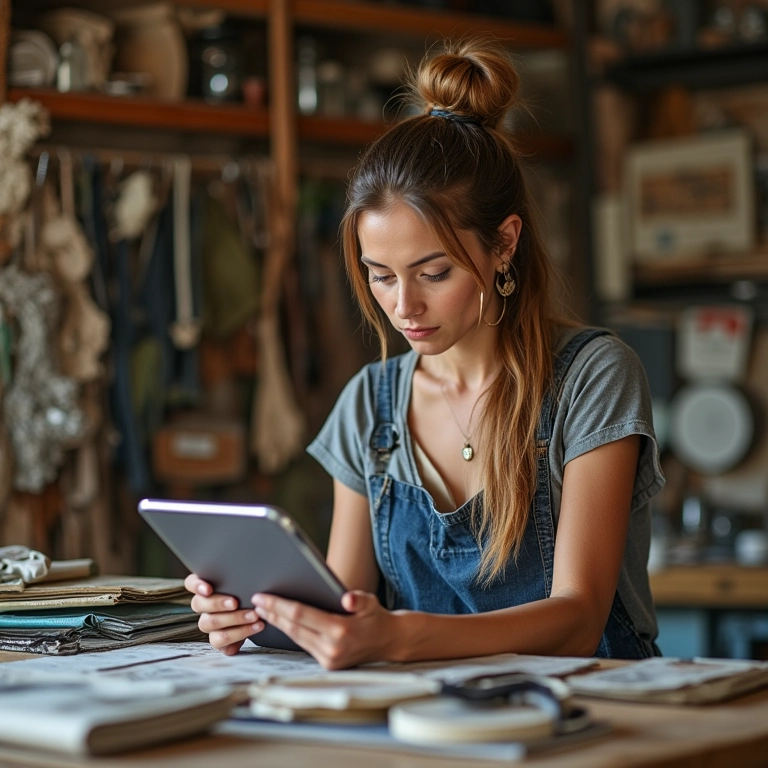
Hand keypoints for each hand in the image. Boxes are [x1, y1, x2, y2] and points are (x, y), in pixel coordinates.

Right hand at [184, 573, 264, 654]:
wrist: (264, 615)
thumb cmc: (252, 592)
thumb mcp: (248, 581)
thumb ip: (242, 574)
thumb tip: (252, 565)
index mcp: (207, 588)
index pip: (191, 583)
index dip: (196, 585)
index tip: (208, 589)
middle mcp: (204, 606)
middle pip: (198, 604)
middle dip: (217, 603)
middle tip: (235, 602)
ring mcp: (209, 624)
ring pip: (209, 622)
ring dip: (233, 619)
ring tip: (254, 615)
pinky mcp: (218, 640)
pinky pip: (219, 640)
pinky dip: (239, 634)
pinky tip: (254, 627)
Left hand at [251, 590, 398, 669]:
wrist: (389, 642)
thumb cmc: (376, 617)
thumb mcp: (370, 603)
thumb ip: (358, 600)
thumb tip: (348, 599)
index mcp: (340, 631)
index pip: (301, 615)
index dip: (279, 605)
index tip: (263, 597)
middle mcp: (331, 649)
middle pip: (293, 627)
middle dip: (273, 614)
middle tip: (256, 602)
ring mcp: (328, 659)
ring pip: (296, 638)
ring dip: (278, 624)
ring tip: (264, 611)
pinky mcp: (327, 664)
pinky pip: (303, 645)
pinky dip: (291, 632)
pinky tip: (281, 623)